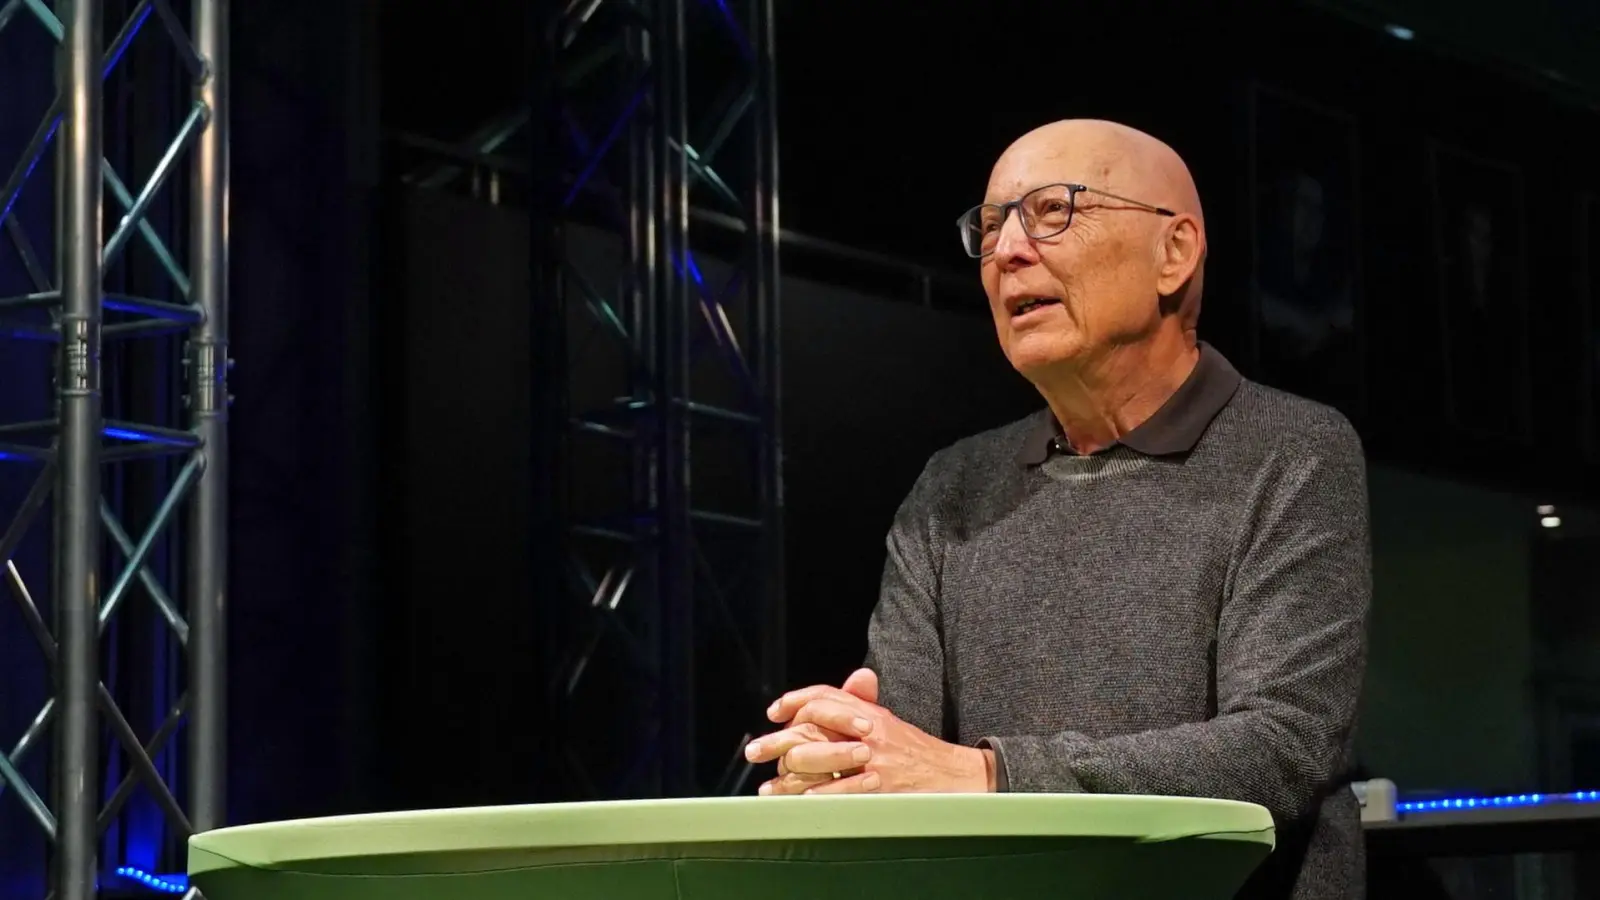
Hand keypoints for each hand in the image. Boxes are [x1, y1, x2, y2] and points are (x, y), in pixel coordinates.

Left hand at [748, 673, 994, 794]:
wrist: (956, 776)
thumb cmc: (916, 753)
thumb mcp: (888, 723)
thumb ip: (862, 704)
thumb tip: (848, 680)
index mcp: (870, 713)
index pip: (826, 695)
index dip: (796, 699)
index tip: (774, 712)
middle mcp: (869, 730)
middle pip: (813, 726)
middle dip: (779, 740)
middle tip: (755, 752)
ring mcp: (874, 758)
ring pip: (820, 759)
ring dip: (790, 773)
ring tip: (771, 787)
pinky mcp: (881, 786)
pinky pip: (841, 791)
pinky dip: (817, 797)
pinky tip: (800, 802)